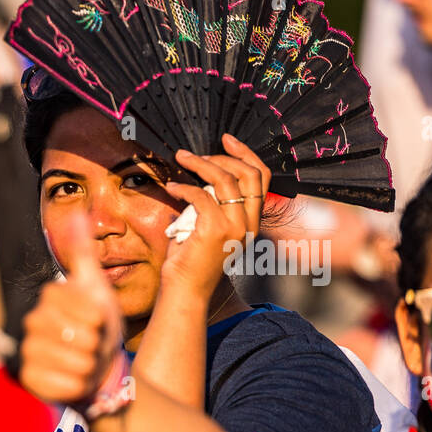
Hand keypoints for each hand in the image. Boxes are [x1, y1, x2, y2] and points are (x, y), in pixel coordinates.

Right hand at [20, 214, 123, 407]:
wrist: (96, 369)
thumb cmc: (98, 328)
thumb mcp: (97, 288)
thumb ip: (84, 254)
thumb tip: (79, 213)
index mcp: (49, 297)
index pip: (84, 308)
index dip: (98, 318)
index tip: (96, 323)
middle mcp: (32, 322)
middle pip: (80, 336)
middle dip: (95, 345)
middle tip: (91, 346)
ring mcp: (27, 351)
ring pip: (73, 361)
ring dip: (88, 367)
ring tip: (84, 364)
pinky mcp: (27, 380)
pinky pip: (61, 384)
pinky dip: (75, 386)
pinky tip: (74, 381)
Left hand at [159, 133, 271, 300]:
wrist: (185, 291)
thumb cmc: (191, 262)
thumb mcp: (206, 227)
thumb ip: (210, 204)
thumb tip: (200, 179)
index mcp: (251, 221)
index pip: (260, 178)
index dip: (246, 154)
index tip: (227, 140)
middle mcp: (248, 223)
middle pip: (247, 173)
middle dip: (222, 155)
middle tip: (195, 154)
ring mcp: (234, 227)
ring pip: (225, 180)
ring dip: (200, 164)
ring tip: (181, 159)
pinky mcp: (214, 230)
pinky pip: (201, 196)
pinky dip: (183, 187)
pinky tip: (171, 187)